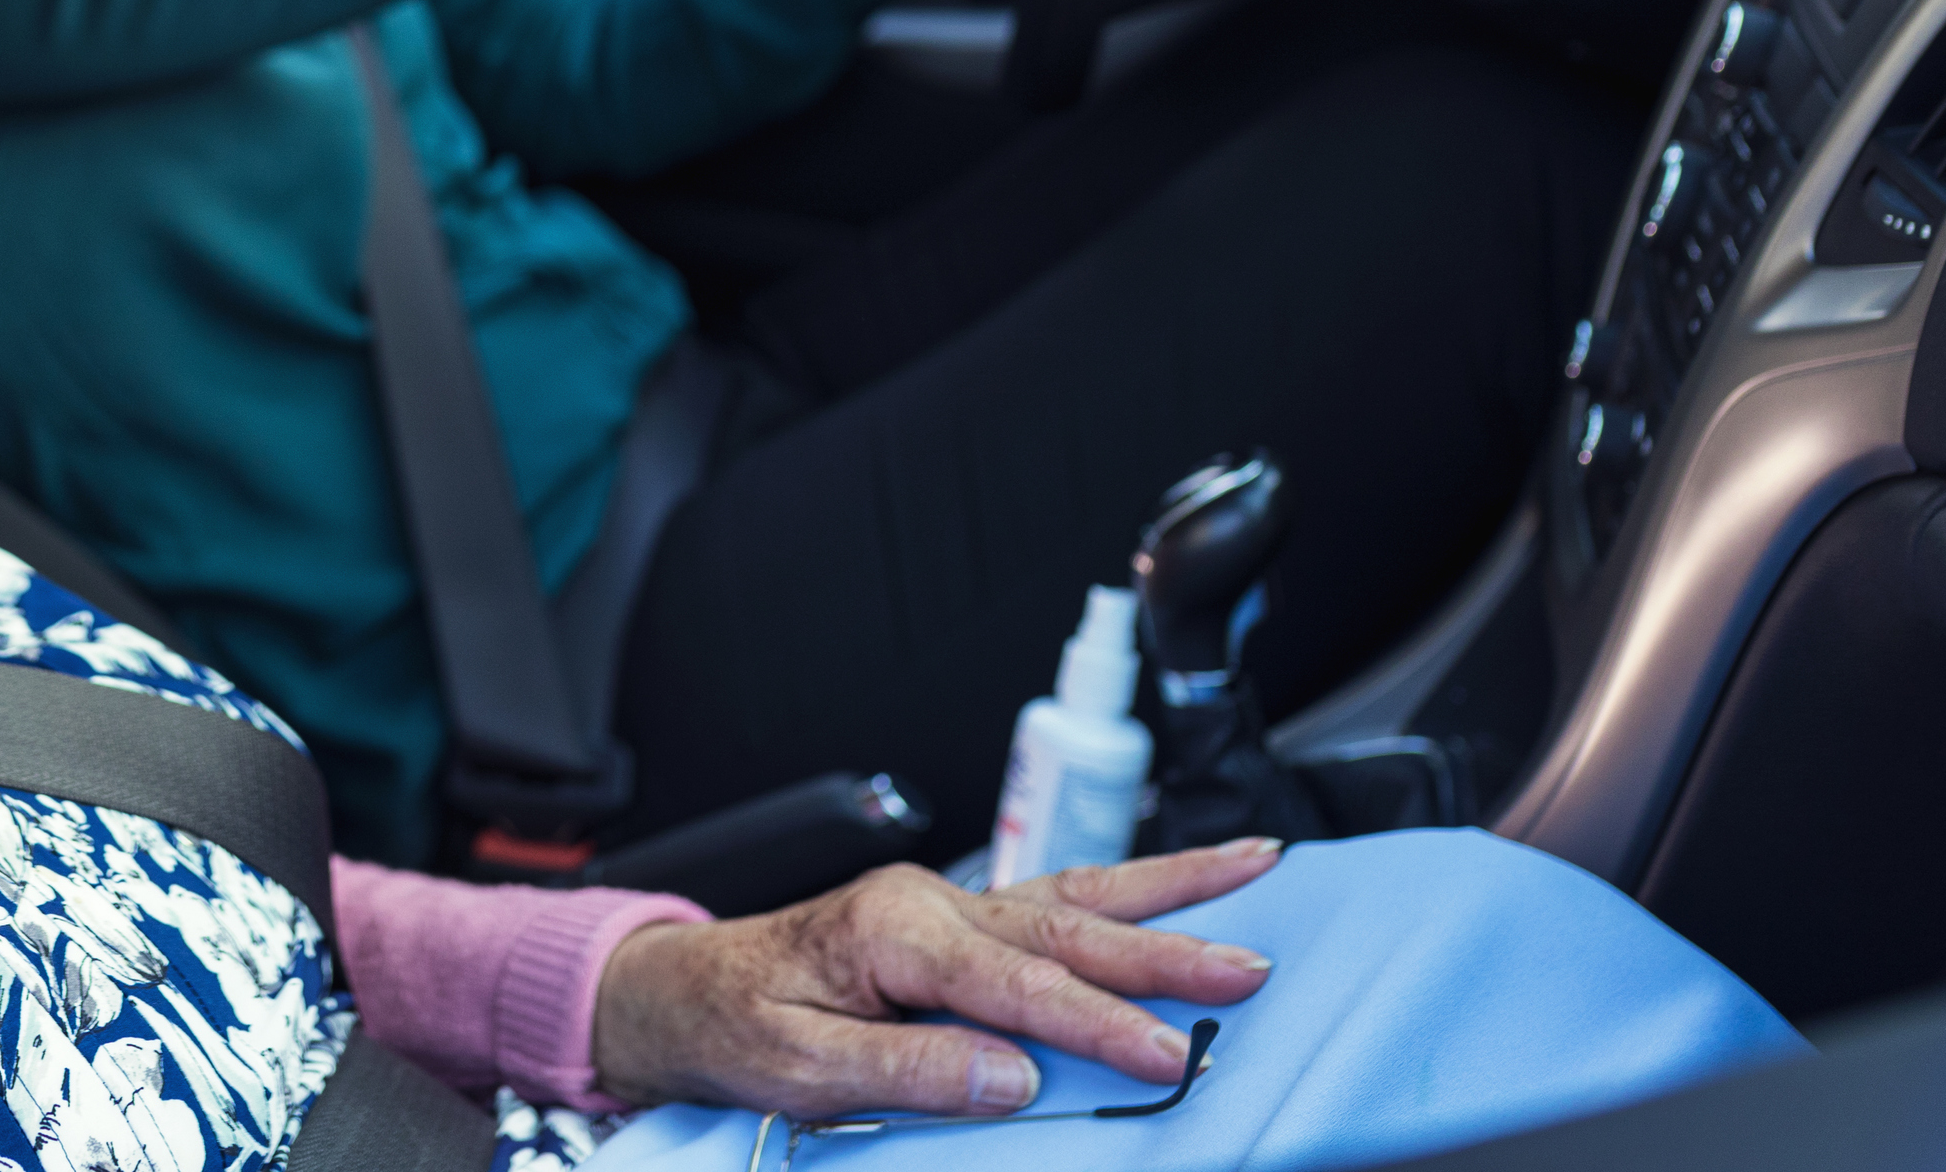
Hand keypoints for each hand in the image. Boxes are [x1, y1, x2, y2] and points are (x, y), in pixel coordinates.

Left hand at [588, 841, 1282, 1119]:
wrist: (687, 989)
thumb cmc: (735, 1024)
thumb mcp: (797, 1066)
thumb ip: (905, 1069)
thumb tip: (1010, 1078)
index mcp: (893, 933)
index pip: (1016, 984)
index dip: (1096, 1024)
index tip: (1165, 1056)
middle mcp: (932, 904)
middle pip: (1067, 928)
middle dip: (1165, 952)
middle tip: (1248, 972)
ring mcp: (951, 904)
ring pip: (1078, 895)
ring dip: (1172, 889)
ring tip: (1258, 866)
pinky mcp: (962, 920)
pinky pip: (1059, 900)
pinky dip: (1131, 891)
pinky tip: (1188, 883)